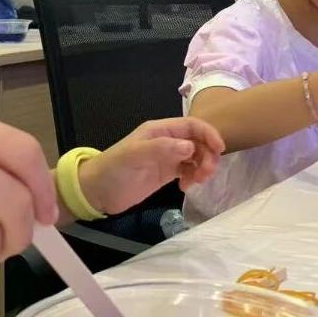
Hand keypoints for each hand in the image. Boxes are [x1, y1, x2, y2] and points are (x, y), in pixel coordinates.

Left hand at [78, 117, 223, 215]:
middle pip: (198, 142)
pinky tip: (186, 187)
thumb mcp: (134, 156)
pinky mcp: (166, 173)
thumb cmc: (113, 169)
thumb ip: (161, 148)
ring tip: (196, 182)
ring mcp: (167, 157)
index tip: (220, 149)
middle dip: (208, 155)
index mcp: (159, 130)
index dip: (208, 134)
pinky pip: (188, 170)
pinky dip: (193, 177)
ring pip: (196, 157)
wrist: (97, 191)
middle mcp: (166, 141)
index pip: (192, 125)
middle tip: (205, 174)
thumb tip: (190, 146)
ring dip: (203, 167)